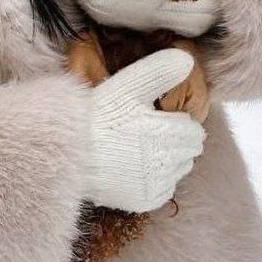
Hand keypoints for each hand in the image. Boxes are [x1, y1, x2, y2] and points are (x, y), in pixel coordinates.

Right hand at [85, 48, 206, 212]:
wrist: (68, 153)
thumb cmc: (98, 116)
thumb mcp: (126, 86)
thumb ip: (158, 71)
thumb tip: (187, 59)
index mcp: (165, 133)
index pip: (193, 130)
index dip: (180, 122)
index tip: (162, 118)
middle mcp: (164, 162)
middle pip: (190, 151)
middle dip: (178, 141)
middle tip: (152, 132)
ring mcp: (155, 185)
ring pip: (180, 170)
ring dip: (170, 160)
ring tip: (143, 149)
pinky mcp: (145, 201)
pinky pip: (166, 190)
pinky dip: (157, 179)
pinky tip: (137, 167)